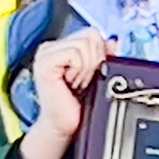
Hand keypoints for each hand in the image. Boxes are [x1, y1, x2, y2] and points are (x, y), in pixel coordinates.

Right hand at [18, 30, 107, 158]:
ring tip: (76, 83)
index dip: (99, 54)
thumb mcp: (96, 74)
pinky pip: (75, 54)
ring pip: (84, 45)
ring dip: (86, 68)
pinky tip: (70, 83)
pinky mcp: (44, 63)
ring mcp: (45, 53)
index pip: (91, 33)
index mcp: (62, 46)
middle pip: (90, 36)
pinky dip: (79, 70)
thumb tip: (113, 41)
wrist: (66, 126)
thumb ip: (104, 55)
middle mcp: (51, 47)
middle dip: (93, 61)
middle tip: (82, 81)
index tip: (90, 75)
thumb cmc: (78, 104)